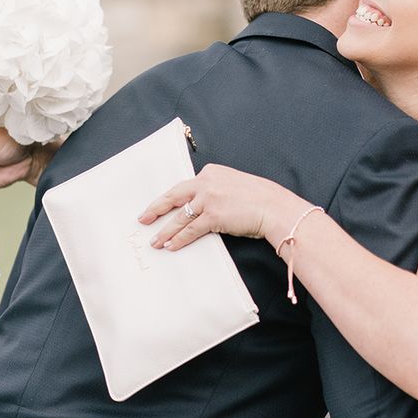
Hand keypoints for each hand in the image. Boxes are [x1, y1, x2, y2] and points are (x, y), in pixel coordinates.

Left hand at [140, 164, 307, 250]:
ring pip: (180, 216)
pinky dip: (179, 239)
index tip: (160, 205)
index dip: (170, 198)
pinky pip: (191, 230)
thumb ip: (217, 189)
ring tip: (156, 241)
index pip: (184, 186)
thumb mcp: (235, 184)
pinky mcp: (214, 215)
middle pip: (174, 196)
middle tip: (143, 218)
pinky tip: (171, 246)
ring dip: (166, 231)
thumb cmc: (259, 198)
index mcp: (211, 172)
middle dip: (156, 208)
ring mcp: (209, 198)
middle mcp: (207, 181)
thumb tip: (202, 206)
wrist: (274, 207)